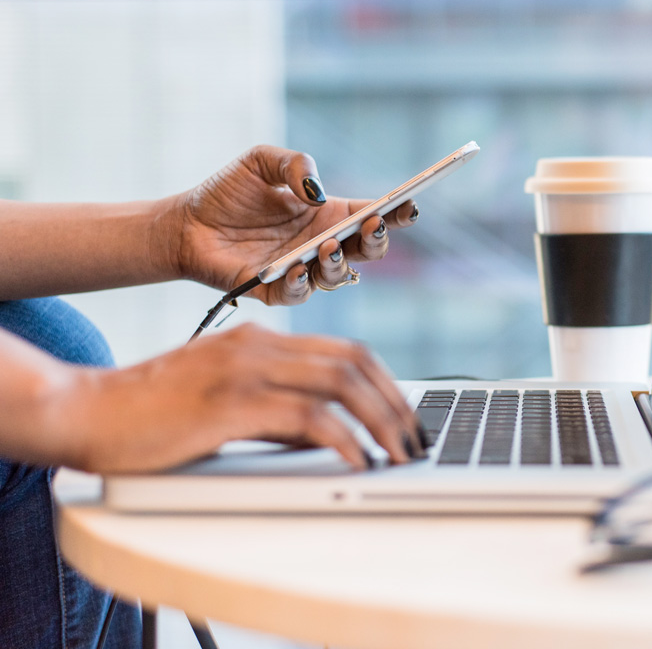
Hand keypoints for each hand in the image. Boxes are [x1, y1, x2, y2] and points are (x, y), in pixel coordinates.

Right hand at [38, 323, 425, 472]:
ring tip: (399, 454)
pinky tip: (357, 461)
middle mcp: (259, 344)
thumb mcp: (227, 402)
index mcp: (261, 339)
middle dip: (395, 402)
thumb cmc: (153, 413)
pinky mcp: (230, 402)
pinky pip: (307, 416)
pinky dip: (343, 439)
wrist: (87, 411)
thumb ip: (278, 410)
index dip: (386, 382)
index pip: (346, 350)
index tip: (405, 416)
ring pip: (340, 383)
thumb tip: (329, 436)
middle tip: (415, 439)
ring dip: (381, 420)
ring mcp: (245, 368)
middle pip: (354, 361)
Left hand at [169, 145, 418, 304]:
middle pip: (367, 251)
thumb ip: (294, 164)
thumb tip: (316, 192)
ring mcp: (302, 270)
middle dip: (377, 240)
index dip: (396, 212)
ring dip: (339, 263)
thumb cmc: (227, 192)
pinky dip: (302, 283)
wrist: (185, 223)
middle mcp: (322, 244)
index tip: (409, 204)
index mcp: (328, 214)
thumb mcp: (261, 161)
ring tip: (328, 246)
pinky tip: (297, 267)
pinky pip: (298, 294)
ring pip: (338, 276)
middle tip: (372, 224)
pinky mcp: (274, 290)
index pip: (373, 215)